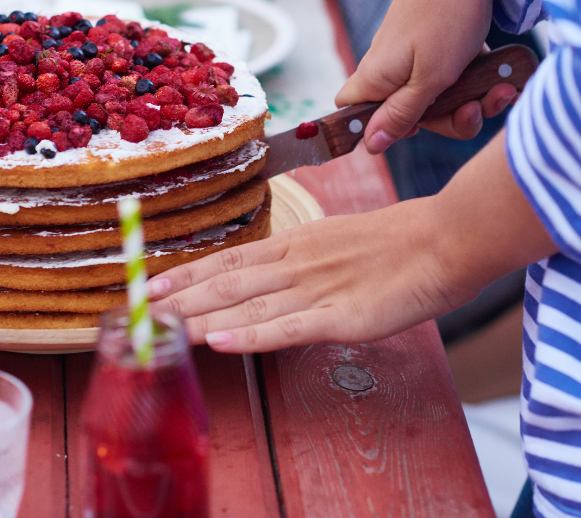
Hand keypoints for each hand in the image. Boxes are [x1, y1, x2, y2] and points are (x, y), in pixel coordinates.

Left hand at [151, 200, 479, 352]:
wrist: (448, 240)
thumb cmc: (402, 242)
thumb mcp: (341, 241)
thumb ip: (306, 258)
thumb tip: (275, 269)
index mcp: (298, 244)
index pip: (229, 259)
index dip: (186, 274)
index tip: (149, 285)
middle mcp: (297, 264)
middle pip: (226, 281)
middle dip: (177, 297)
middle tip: (132, 309)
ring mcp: (318, 289)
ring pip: (245, 304)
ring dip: (197, 316)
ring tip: (157, 327)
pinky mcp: (342, 316)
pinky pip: (287, 328)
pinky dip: (249, 335)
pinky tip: (218, 341)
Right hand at [335, 0, 515, 150]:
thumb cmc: (447, 15)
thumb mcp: (430, 78)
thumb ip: (400, 114)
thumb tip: (370, 145)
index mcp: (377, 76)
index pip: (352, 112)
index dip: (375, 129)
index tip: (413, 128)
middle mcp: (391, 66)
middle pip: (410, 114)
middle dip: (449, 119)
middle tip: (476, 109)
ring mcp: (416, 54)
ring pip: (441, 97)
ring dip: (474, 101)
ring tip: (503, 89)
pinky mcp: (441, 43)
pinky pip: (456, 77)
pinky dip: (479, 80)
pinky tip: (504, 75)